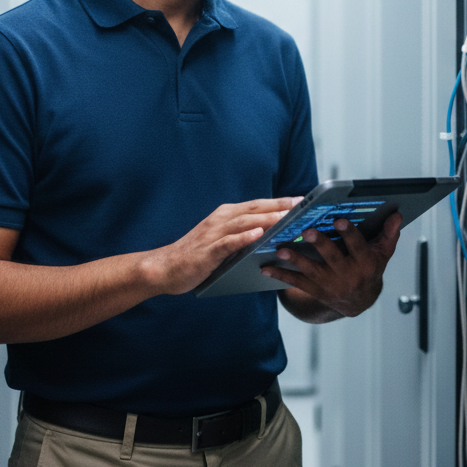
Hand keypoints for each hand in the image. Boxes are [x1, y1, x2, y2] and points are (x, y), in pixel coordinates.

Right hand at [147, 197, 302, 294]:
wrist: (165, 267)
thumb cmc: (196, 255)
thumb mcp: (222, 240)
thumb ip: (242, 234)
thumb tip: (269, 233)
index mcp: (225, 215)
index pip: (257, 205)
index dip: (279, 201)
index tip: (300, 199)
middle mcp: (220, 219)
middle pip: (254, 209)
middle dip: (278, 206)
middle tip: (301, 204)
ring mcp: (213, 234)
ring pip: (244, 223)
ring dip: (266, 219)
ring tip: (286, 217)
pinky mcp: (207, 251)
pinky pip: (227, 242)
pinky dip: (243, 238)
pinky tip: (257, 235)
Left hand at [261, 212, 402, 317]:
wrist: (358, 302)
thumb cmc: (370, 269)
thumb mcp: (382, 253)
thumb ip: (388, 234)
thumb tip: (397, 215)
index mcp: (366, 263)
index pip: (358, 246)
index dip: (349, 233)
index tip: (338, 220)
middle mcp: (348, 275)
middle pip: (333, 258)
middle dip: (320, 244)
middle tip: (307, 231)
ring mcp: (330, 284)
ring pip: (312, 271)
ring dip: (296, 260)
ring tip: (282, 249)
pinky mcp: (315, 291)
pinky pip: (296, 282)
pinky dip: (281, 275)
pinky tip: (266, 267)